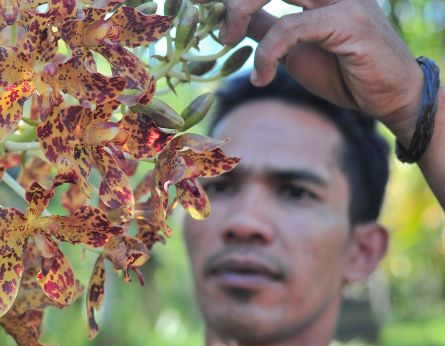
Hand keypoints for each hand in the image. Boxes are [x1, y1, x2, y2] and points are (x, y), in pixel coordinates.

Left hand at [202, 0, 425, 140]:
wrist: (388, 97)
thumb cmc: (344, 71)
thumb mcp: (294, 48)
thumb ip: (268, 29)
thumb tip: (237, 20)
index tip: (196, 0)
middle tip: (212, 22)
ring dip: (240, 9)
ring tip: (227, 39)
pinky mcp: (348, 20)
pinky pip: (290, 28)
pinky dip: (267, 53)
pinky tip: (262, 77)